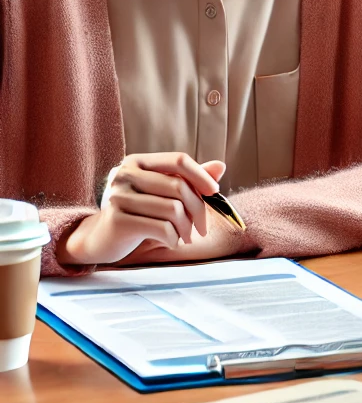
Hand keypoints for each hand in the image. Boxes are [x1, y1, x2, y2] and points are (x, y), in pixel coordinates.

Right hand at [57, 153, 227, 265]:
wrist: (100, 238)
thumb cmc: (138, 212)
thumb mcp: (162, 193)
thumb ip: (189, 180)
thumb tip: (220, 166)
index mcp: (138, 161)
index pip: (179, 160)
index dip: (201, 175)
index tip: (215, 192)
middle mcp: (126, 174)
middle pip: (180, 186)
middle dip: (198, 210)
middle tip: (202, 228)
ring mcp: (119, 196)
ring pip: (173, 209)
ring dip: (187, 228)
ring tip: (186, 236)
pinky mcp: (117, 220)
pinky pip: (162, 227)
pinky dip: (173, 237)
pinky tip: (171, 242)